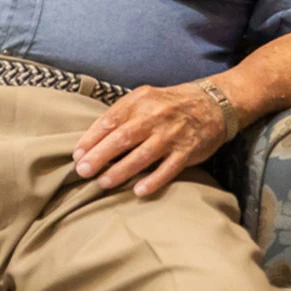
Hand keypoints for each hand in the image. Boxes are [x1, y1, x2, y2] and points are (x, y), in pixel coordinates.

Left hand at [71, 82, 227, 197]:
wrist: (212, 103)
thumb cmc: (169, 105)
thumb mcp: (144, 100)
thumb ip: (121, 116)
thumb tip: (92, 141)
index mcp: (139, 101)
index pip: (109, 121)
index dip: (91, 139)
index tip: (77, 155)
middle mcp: (154, 116)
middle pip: (122, 138)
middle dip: (99, 156)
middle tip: (83, 171)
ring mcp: (171, 134)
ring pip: (142, 155)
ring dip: (120, 171)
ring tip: (103, 183)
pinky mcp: (187, 150)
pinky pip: (168, 168)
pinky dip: (153, 180)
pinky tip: (138, 191)